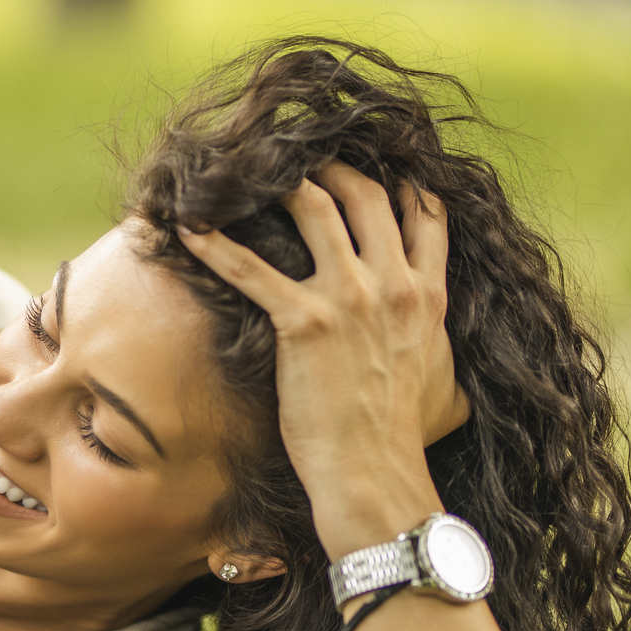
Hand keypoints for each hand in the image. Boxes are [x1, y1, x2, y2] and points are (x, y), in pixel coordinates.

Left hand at [178, 162, 468, 560]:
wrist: (376, 473)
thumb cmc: (402, 439)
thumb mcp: (442, 386)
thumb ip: (440, 355)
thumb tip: (443, 368)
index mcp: (428, 295)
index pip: (425, 213)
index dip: (397, 179)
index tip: (371, 161)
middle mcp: (394, 284)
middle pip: (366, 194)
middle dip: (331, 166)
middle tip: (297, 157)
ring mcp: (351, 298)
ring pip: (315, 208)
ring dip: (278, 184)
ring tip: (247, 173)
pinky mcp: (305, 322)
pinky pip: (252, 268)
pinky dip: (216, 243)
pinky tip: (188, 226)